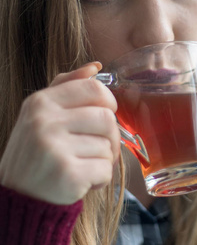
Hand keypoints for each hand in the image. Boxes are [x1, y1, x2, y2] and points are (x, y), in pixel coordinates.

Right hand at [0, 62, 120, 204]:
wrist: (18, 197)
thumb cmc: (37, 153)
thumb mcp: (43, 115)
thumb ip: (67, 87)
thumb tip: (94, 67)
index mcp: (42, 102)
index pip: (94, 89)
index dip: (108, 102)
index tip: (104, 114)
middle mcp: (45, 122)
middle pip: (107, 118)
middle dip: (110, 137)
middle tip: (96, 149)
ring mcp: (55, 148)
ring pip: (108, 146)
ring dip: (103, 160)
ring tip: (83, 166)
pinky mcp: (67, 174)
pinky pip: (106, 169)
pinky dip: (101, 179)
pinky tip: (82, 182)